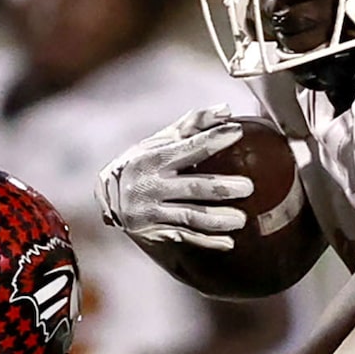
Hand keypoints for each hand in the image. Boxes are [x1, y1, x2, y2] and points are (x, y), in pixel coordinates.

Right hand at [97, 108, 253, 250]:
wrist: (107, 199)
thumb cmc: (139, 165)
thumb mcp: (156, 143)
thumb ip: (190, 126)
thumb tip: (225, 111)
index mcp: (154, 159)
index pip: (188, 148)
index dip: (213, 139)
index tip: (236, 133)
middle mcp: (151, 185)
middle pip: (193, 187)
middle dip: (222, 188)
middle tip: (247, 188)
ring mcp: (152, 211)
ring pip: (191, 216)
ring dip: (218, 220)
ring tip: (241, 219)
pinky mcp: (154, 232)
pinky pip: (185, 237)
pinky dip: (207, 242)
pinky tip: (228, 242)